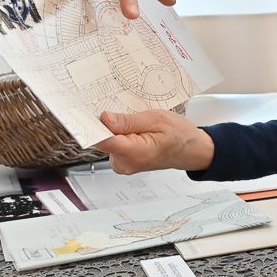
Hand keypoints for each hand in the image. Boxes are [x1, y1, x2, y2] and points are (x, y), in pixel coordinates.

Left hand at [94, 109, 214, 174]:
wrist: (192, 150)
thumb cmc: (180, 136)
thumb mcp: (156, 119)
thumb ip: (128, 121)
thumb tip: (105, 119)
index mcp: (135, 153)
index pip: (102, 140)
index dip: (92, 125)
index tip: (85, 113)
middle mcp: (126, 163)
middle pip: (103, 140)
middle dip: (108, 124)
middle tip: (123, 111)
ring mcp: (123, 165)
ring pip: (107, 141)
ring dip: (115, 129)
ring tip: (136, 122)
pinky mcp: (122, 163)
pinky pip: (113, 145)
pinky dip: (119, 135)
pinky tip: (134, 130)